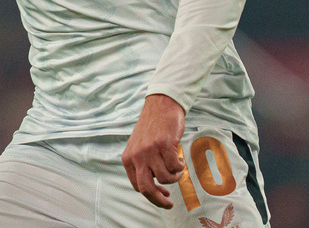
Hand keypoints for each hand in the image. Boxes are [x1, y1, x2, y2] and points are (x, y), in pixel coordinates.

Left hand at [122, 94, 185, 208]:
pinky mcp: (164, 144)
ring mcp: (150, 150)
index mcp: (128, 157)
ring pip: (165, 178)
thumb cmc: (152, 128)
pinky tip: (180, 157)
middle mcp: (137, 155)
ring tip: (177, 165)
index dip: (151, 195)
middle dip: (159, 200)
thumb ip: (141, 165)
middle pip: (147, 189)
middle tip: (169, 203)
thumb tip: (154, 189)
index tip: (162, 196)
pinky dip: (180, 166)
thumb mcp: (139, 147)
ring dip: (175, 175)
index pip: (137, 186)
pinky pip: (175, 167)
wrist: (160, 104)